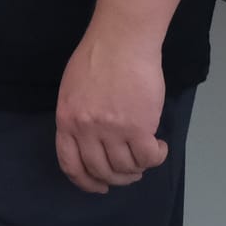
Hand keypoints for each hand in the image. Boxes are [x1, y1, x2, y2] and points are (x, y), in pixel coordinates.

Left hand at [54, 29, 168, 193]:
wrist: (121, 40)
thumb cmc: (97, 56)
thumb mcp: (72, 89)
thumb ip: (77, 116)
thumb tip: (89, 141)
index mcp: (66, 120)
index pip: (71, 164)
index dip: (86, 182)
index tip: (98, 186)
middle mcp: (87, 129)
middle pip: (101, 170)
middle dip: (117, 178)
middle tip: (130, 172)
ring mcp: (112, 130)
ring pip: (126, 168)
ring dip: (139, 168)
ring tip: (146, 155)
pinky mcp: (138, 127)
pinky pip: (148, 157)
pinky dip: (156, 157)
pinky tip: (159, 147)